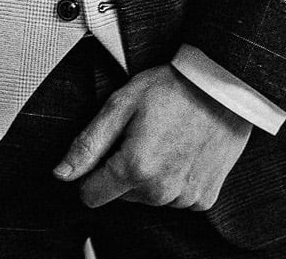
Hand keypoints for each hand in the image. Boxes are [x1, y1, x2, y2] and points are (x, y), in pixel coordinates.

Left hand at [53, 64, 251, 210]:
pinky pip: (176, 197)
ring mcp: (185, 197)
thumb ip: (88, 144)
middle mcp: (160, 191)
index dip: (90, 173)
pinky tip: (182, 151)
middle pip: (120, 195)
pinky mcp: (204, 198)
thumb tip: (61, 173)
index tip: (106, 150)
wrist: (225, 88)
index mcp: (136, 168)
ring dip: (150, 175)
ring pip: (148, 197)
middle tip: (141, 133)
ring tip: (165, 138)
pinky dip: (175, 179)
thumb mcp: (121, 104)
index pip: (91, 195)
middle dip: (123, 169)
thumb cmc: (173, 88)